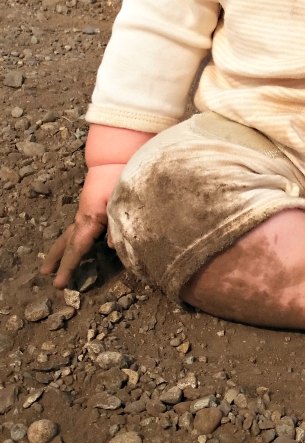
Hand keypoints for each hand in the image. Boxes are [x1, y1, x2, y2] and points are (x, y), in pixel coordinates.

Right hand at [40, 163, 123, 288]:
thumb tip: (114, 246)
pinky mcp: (92, 207)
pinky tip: (79, 243)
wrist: (117, 158)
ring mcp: (86, 211)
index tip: (58, 284)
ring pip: (69, 234)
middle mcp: (83, 217)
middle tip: (46, 274)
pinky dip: (73, 238)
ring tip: (51, 263)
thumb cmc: (119, 179)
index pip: (76, 249)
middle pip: (66, 242)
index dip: (68, 267)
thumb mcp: (121, 202)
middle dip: (57, 259)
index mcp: (89, 219)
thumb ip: (118, 224)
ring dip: (61, 249)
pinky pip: (79, 227)